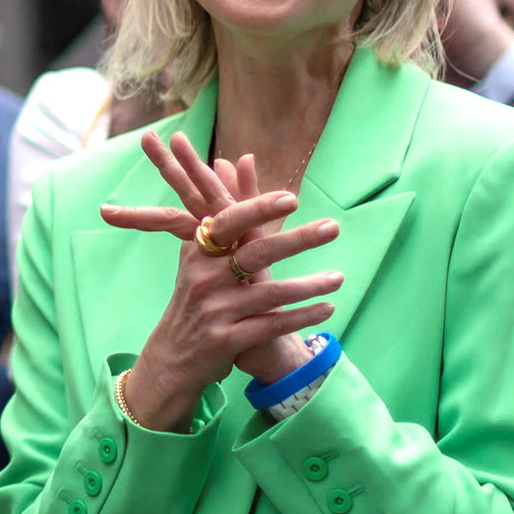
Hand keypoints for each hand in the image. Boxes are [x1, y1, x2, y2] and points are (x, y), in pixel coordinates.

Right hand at [96, 133, 344, 430]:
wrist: (175, 354)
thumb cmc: (196, 295)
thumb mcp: (201, 252)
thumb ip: (223, 208)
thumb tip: (233, 160)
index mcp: (197, 251)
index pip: (230, 223)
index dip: (259, 209)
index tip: (291, 198)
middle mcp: (204, 278)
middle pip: (256, 253)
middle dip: (297, 240)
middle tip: (333, 227)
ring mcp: (215, 310)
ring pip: (271, 293)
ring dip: (309, 285)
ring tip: (338, 278)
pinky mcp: (227, 340)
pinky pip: (273, 324)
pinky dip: (303, 317)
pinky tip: (327, 310)